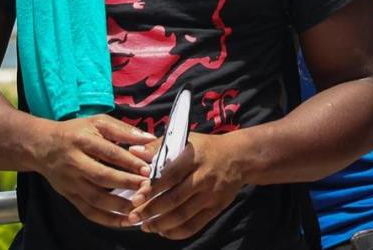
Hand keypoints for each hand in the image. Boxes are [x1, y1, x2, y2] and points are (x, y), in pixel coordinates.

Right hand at [32, 114, 154, 226]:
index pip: (109, 152)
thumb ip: (123, 130)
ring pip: (95, 198)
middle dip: (126, 183)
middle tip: (146, 187)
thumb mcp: (97, 122)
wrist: (42, 146)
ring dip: (118, 205)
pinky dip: (106, 219)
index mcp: (83, 140)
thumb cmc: (75, 131)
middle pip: (102, 176)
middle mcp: (75, 162)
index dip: (129, 161)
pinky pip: (88, 211)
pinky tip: (123, 221)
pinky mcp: (69, 196)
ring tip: (138, 207)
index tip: (147, 169)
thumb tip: (149, 138)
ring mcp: (71, 182)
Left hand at [128, 132, 246, 239]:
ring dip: (161, 224)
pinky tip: (163, 231)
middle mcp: (204, 177)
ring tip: (145, 226)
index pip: (170, 175)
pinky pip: (195, 225)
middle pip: (174, 199)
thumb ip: (159, 146)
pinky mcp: (217, 208)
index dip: (152, 189)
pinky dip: (177, 232)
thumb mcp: (185, 139)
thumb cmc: (206, 147)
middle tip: (134, 216)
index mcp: (194, 157)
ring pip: (183, 215)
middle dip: (151, 210)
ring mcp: (211, 194)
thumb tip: (134, 151)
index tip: (135, 198)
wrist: (239, 157)